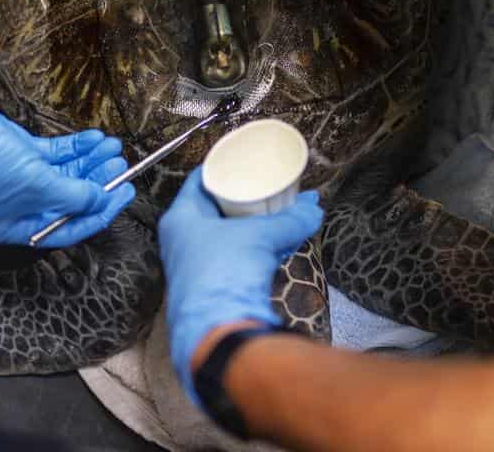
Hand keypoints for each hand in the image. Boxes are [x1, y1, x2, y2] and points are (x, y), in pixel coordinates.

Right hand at [0, 60, 134, 246]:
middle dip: (98, 181)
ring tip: (113, 148)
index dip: (99, 212)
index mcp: (16, 227)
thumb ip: (72, 195)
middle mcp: (19, 205)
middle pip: (70, 198)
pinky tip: (95, 139)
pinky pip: (55, 153)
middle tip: (121, 166)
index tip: (123, 195)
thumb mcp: (35, 186)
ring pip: (65, 173)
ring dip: (90, 160)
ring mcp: (19, 177)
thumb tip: (98, 199)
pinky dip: (76, 147)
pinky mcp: (19, 152)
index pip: (68, 228)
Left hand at [158, 166, 323, 401]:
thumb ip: (289, 221)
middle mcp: (183, 242)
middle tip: (267, 186)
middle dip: (246, 199)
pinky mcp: (215, 288)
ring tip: (281, 213)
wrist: (218, 332)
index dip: (222, 167)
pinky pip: (238, 259)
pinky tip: (281, 243)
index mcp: (181, 219)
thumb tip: (313, 209)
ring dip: (255, 226)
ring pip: (230, 236)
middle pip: (216, 209)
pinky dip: (258, 249)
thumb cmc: (223, 276)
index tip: (243, 160)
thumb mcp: (260, 237)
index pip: (199, 180)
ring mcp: (198, 267)